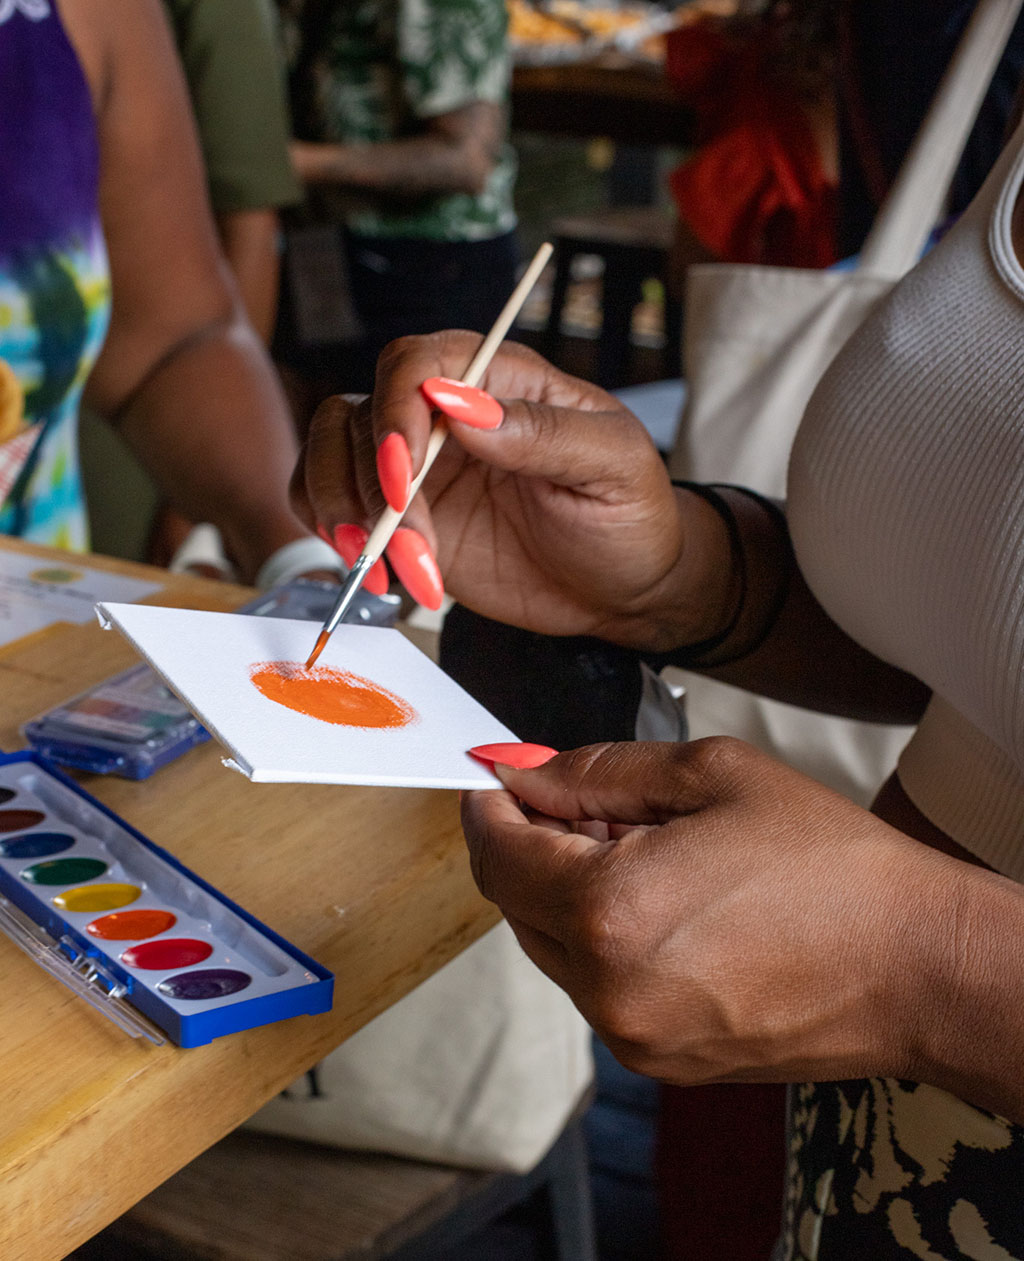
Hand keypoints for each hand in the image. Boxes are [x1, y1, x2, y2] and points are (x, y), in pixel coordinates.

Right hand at [291, 333, 731, 648]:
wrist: (624, 590)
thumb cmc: (630, 517)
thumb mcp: (612, 468)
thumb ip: (542, 432)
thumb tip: (460, 403)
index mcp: (502, 380)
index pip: (416, 362)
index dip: (395, 413)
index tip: (404, 479)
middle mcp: (448, 413)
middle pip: (363, 412)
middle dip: (372, 488)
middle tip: (415, 551)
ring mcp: (420, 465)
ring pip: (333, 453)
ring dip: (344, 513)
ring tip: (393, 573)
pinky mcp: (402, 514)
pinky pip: (331, 497)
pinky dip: (330, 530)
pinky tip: (375, 571)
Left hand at [462, 739, 964, 1086]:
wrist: (915, 965)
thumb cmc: (831, 867)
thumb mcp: (709, 775)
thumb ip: (597, 772)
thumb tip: (527, 775)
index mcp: (610, 911)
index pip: (497, 854)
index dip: (487, 807)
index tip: (492, 780)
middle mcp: (606, 988)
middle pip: (514, 903)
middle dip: (531, 845)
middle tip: (583, 803)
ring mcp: (632, 1036)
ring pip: (553, 947)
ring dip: (568, 893)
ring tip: (645, 854)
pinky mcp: (660, 1060)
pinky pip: (596, 986)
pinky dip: (604, 940)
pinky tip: (666, 906)